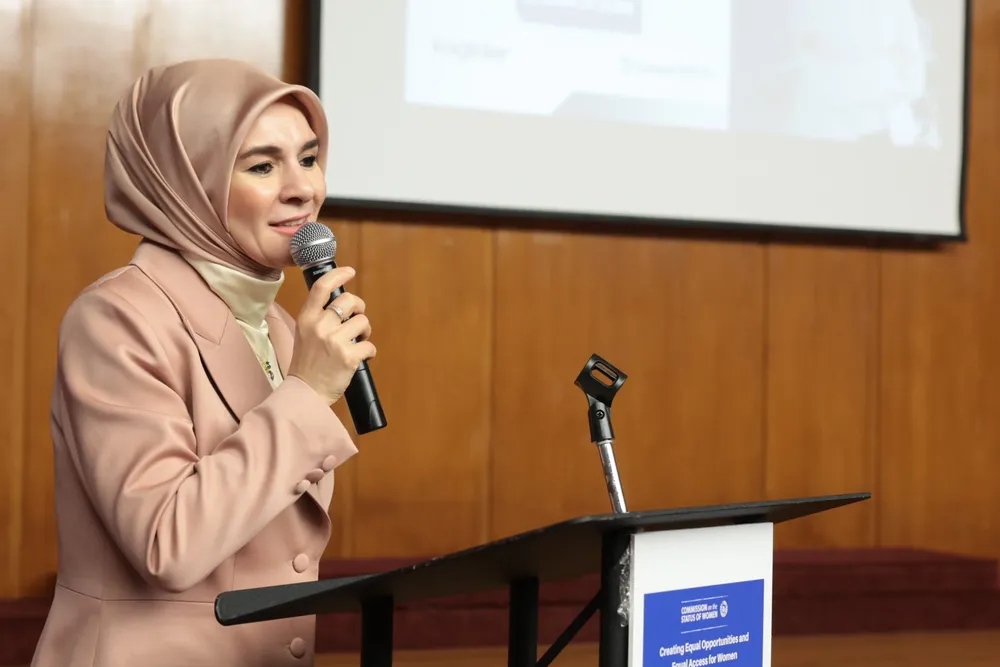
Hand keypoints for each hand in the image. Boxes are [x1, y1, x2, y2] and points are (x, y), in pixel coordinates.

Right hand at [287, 266, 376, 404]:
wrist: (305, 393)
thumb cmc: (307, 364)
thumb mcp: (304, 334)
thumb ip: (319, 318)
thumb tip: (341, 305)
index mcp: (306, 318)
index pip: (321, 287)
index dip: (338, 275)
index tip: (349, 271)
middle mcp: (320, 326)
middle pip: (349, 301)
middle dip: (359, 308)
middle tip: (357, 320)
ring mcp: (334, 341)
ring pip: (363, 322)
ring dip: (365, 332)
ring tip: (357, 343)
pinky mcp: (348, 356)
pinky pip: (370, 346)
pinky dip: (369, 352)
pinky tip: (361, 357)